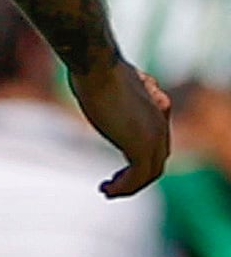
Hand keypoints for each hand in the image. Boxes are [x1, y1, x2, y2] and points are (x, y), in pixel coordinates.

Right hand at [68, 51, 171, 199]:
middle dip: (138, 176)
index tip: (120, 166)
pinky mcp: (142, 146)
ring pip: (151, 172)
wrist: (97, 66)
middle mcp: (161, 122)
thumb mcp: (111, 83)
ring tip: (108, 191)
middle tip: (114, 183)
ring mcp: (154, 135)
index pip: (157, 141)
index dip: (142, 157)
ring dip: (131, 186)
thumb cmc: (95, 68)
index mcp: (158, 105)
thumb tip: (98, 85)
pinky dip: (125, 187)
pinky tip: (107, 190)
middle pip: (158, 159)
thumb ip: (115, 94)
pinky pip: (139, 177)